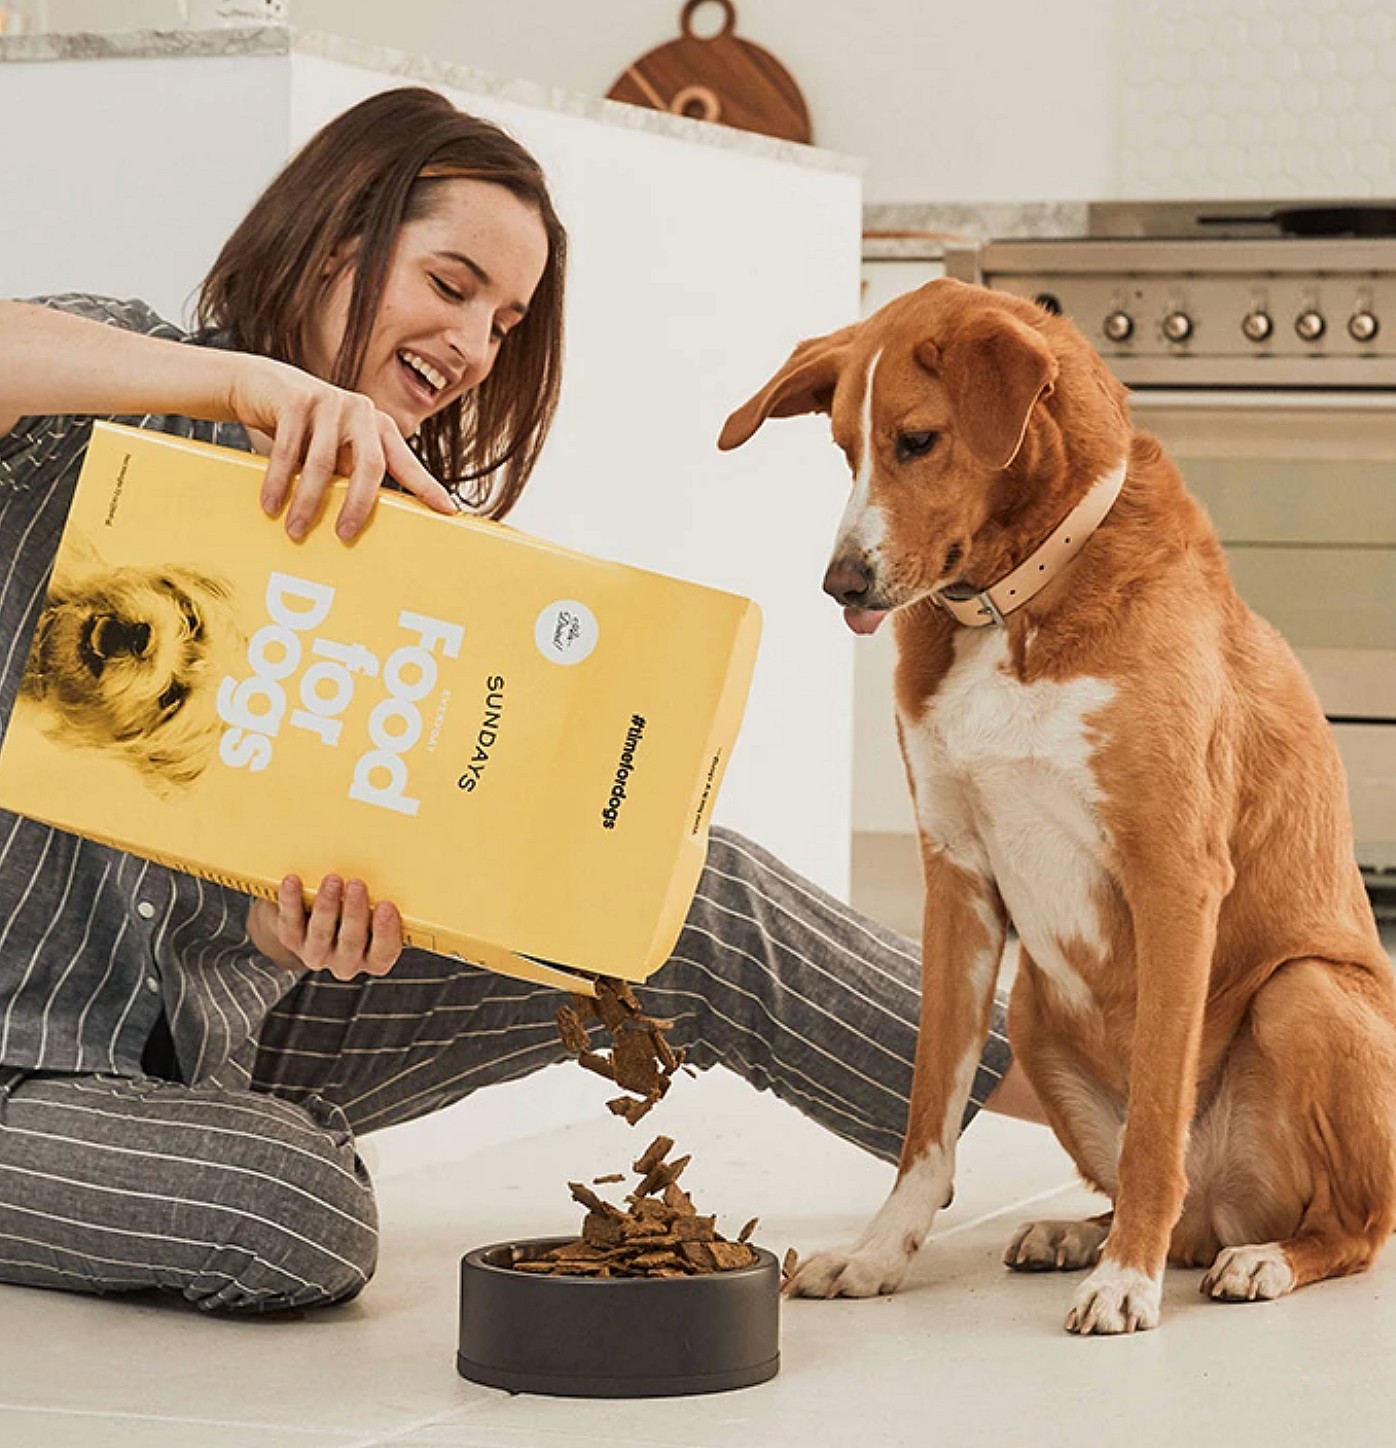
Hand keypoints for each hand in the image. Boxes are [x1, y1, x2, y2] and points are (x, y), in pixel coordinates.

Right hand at [225, 355, 457, 541]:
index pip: (406, 462)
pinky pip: (289, 450)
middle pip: (370, 465)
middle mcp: (362, 412)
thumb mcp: (335, 450)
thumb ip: (351, 473)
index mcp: (379, 427)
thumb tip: (358, 521)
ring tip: (296, 530)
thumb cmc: (306, 429)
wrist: (259, 384)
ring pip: (324, 463)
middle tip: (345, 536)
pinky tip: (272, 504)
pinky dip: (279, 482)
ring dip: (308, 502)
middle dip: (358, 505)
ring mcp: (331, 402)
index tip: (447, 509)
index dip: (427, 486)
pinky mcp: (297, 399)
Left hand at [249, 874, 402, 979]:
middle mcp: (346, 961)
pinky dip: (291, 901)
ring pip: (321, 934)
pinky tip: (293, 881)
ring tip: (332, 880)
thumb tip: (391, 866)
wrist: (312, 914)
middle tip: (357, 885)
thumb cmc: (353, 909)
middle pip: (351, 942)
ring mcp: (317, 953)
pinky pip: (290, 922)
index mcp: (373, 956)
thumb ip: (382, 899)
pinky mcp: (291, 939)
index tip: (387, 906)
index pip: (384, 952)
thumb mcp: (374, 907)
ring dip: (327, 906)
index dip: (386, 932)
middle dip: (354, 912)